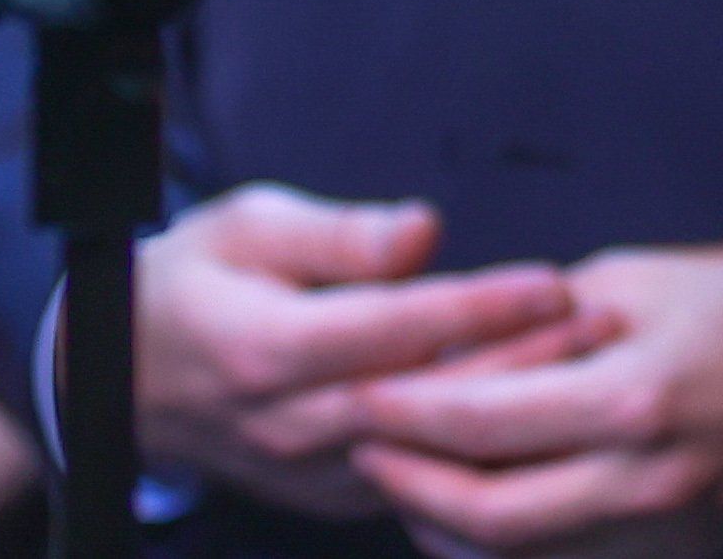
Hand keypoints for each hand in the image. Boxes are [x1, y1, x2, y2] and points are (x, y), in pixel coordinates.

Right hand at [134, 183, 583, 517]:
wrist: (121, 377)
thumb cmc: (193, 280)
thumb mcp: (248, 225)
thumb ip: (338, 235)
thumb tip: (423, 231)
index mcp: (267, 349)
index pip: (395, 330)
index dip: (480, 307)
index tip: (553, 282)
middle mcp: (290, 423)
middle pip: (428, 401)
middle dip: (523, 363)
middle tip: (600, 320)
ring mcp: (309, 472)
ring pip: (430, 449)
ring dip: (512, 408)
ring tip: (587, 358)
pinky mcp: (327, 497)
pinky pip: (414, 481)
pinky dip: (475, 448)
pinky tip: (537, 410)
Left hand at [345, 243, 722, 558]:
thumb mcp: (637, 283)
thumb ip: (539, 325)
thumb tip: (449, 352)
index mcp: (631, 400)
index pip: (481, 425)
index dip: (405, 414)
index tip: (360, 392)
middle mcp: (641, 484)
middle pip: (484, 519)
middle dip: (406, 486)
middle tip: (360, 449)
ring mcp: (659, 537)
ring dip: (445, 526)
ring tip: (403, 480)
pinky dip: (505, 546)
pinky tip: (472, 512)